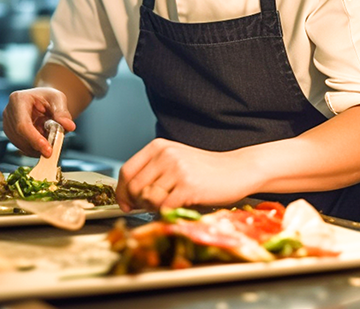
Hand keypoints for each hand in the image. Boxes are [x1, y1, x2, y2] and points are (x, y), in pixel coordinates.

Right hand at [2, 87, 76, 157]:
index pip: (23, 124)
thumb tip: (69, 126)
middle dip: (38, 145)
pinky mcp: (11, 134)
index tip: (48, 150)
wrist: (43, 100)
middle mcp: (9, 112)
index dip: (34, 139)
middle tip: (54, 150)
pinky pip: (22, 147)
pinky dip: (35, 149)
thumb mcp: (58, 99)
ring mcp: (8, 124)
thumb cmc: (49, 98)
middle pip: (20, 136)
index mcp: (18, 99)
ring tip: (51, 139)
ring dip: (38, 147)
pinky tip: (45, 143)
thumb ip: (63, 112)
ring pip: (21, 144)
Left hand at [115, 139, 255, 211]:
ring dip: (154, 207)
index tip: (125, 203)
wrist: (238, 169)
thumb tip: (128, 196)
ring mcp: (176, 170)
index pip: (126, 171)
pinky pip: (165, 207)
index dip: (121, 191)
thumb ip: (152, 172)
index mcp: (158, 147)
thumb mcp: (175, 161)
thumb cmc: (206, 170)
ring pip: (147, 198)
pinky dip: (168, 211)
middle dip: (137, 203)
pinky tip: (180, 205)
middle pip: (133, 187)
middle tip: (148, 208)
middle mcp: (165, 155)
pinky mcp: (188, 186)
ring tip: (169, 203)